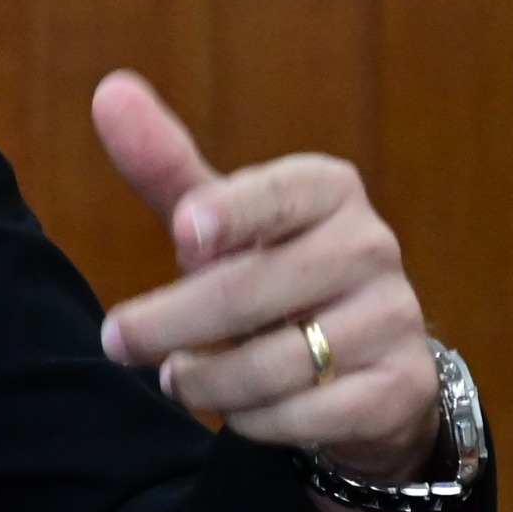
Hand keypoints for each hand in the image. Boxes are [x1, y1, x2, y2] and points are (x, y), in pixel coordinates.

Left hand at [88, 72, 438, 480]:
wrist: (365, 363)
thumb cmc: (271, 273)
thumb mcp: (220, 220)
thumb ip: (165, 165)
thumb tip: (110, 89)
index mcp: (327, 191)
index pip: (278, 194)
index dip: (232, 213)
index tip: (185, 233)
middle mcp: (371, 246)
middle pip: (250, 292)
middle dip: (169, 324)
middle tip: (116, 341)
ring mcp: (395, 318)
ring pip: (273, 365)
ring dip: (205, 382)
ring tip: (179, 379)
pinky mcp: (401, 387)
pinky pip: (305, 416)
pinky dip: (253, 421)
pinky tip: (240, 410)